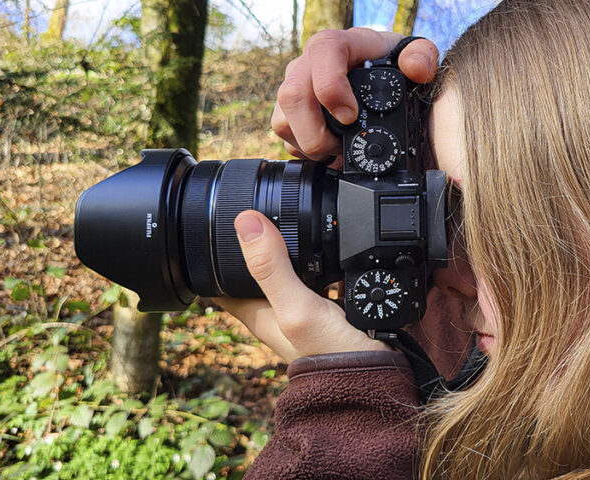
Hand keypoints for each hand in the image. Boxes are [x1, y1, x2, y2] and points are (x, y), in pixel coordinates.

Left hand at [214, 210, 389, 362]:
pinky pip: (323, 275)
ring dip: (293, 248)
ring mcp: (306, 309)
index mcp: (258, 311)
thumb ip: (272, 268)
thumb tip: (246, 221)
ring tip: (295, 219)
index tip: (214, 225)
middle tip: (258, 211)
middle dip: (256, 243)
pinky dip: (326, 259)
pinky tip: (337, 245)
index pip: (221, 280)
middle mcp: (279, 309)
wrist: (376, 379)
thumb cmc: (331, 357)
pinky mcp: (332, 307)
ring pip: (292, 268)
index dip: (213, 253)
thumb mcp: (296, 308)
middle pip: (257, 269)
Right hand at [273, 28, 439, 164]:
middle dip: (316, 131)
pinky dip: (305, 151)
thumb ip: (423, 57)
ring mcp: (296, 87)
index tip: (350, 116)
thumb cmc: (396, 66)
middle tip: (342, 147)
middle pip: (293, 95)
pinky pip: (284, 135)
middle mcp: (309, 63)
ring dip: (310, 145)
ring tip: (338, 151)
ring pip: (283, 119)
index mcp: (340, 43)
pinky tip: (329, 152)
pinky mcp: (289, 111)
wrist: (382, 79)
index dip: (331, 85)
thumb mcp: (417, 57)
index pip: (324, 51)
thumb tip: (415, 68)